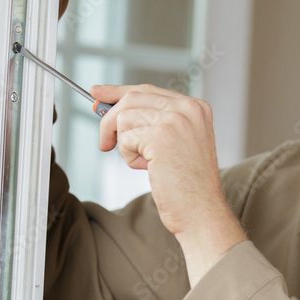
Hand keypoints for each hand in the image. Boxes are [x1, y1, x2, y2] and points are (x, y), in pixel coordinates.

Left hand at [92, 83, 245, 282]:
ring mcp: (175, 120)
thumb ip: (153, 121)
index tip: (98, 92)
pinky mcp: (160, 136)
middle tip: (105, 143)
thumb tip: (110, 108)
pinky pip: (124, 139)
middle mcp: (188, 108)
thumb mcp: (176, 143)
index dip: (118, 91)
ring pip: (124, 119)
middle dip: (110, 121)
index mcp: (195, 107)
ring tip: (147, 163)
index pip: (148, 90)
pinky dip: (129, 157)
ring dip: (126, 145)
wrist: (201, 210)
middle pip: (131, 99)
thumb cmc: (188, 184)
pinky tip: (149, 168)